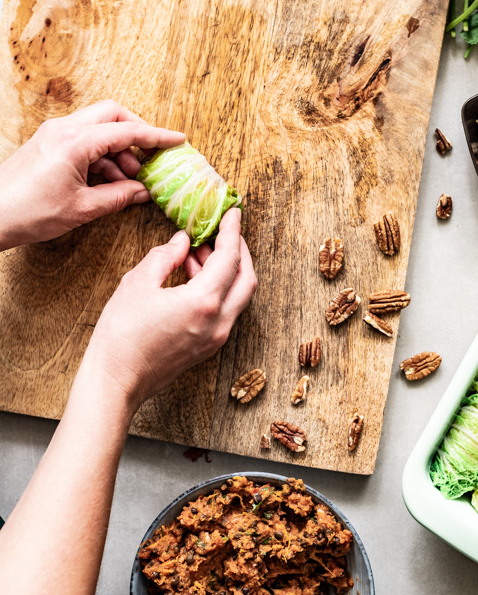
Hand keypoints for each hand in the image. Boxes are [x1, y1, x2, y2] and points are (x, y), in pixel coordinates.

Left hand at [0, 99, 184, 249]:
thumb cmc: (29, 212)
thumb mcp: (83, 208)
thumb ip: (119, 196)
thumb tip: (144, 191)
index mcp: (76, 141)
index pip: (127, 131)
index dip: (156, 137)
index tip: (177, 140)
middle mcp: (65, 129)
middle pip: (113, 114)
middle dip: (137, 133)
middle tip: (152, 157)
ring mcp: (54, 134)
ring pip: (98, 128)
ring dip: (119, 150)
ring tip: (131, 180)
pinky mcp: (48, 144)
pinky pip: (83, 140)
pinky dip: (102, 156)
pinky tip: (110, 181)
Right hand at [84, 208, 256, 408]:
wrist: (115, 382)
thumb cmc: (121, 336)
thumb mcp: (138, 284)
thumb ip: (164, 256)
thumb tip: (182, 241)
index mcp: (204, 303)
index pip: (230, 258)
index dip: (232, 231)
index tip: (233, 212)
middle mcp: (218, 322)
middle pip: (246, 278)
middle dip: (239, 251)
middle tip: (223, 231)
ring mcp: (216, 338)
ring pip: (238, 296)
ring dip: (227, 270)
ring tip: (199, 251)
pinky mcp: (208, 347)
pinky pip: (225, 311)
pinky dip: (218, 289)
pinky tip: (193, 276)